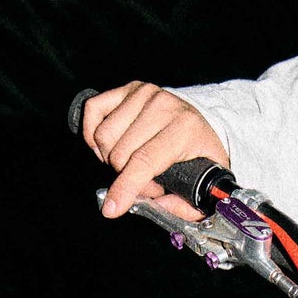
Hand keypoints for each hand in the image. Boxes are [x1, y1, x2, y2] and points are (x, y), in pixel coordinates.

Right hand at [82, 82, 229, 222]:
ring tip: (130, 162)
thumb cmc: (200, 156)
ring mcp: (144, 93)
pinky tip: (110, 146)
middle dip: (126, 178)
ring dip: (110, 158)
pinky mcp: (127, 88)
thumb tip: (150, 206)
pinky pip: (93, 110)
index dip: (125, 187)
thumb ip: (182, 207)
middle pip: (119, 153)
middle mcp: (163, 106)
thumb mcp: (204, 187)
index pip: (145, 161)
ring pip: (103, 136)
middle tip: (145, 181)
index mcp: (185, 129)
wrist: (201, 123)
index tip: (112, 209)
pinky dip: (93, 134)